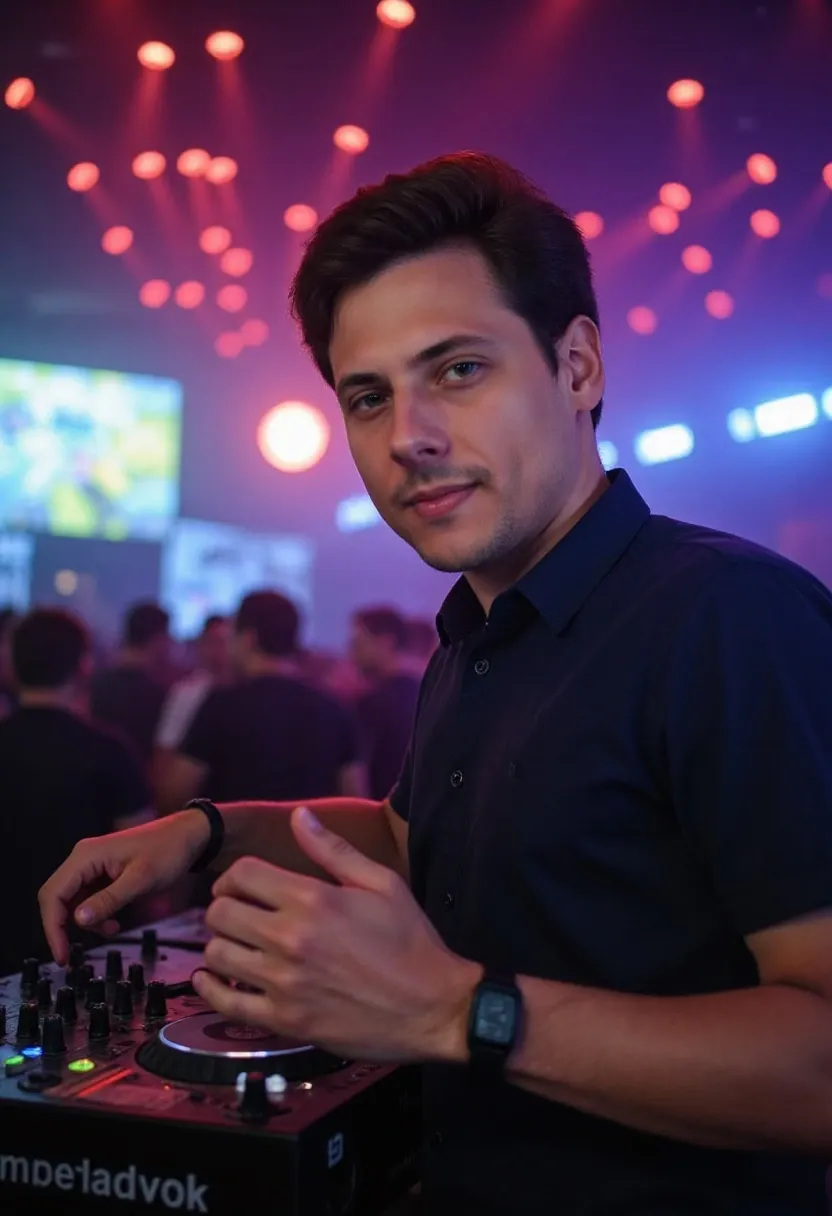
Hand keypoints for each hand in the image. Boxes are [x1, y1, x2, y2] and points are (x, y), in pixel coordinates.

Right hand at [39, 810, 210, 963]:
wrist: (189, 836)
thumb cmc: (168, 852)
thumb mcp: (140, 880)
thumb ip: (109, 900)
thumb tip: (78, 920)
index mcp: (86, 856)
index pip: (53, 894)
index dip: (52, 927)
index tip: (61, 955)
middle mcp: (83, 859)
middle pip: (58, 898)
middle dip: (64, 927)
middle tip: (73, 955)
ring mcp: (92, 866)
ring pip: (73, 902)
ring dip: (88, 922)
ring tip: (113, 929)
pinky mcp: (102, 874)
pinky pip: (88, 899)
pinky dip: (97, 915)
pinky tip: (115, 922)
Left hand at [194, 807, 480, 1062]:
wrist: (433, 1007)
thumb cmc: (411, 941)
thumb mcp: (381, 883)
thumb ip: (333, 849)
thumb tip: (298, 816)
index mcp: (313, 900)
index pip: (242, 874)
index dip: (234, 877)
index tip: (241, 886)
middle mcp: (291, 939)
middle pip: (220, 912)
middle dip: (225, 907)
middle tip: (240, 914)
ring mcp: (284, 982)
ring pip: (217, 954)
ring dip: (222, 945)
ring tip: (240, 945)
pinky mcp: (284, 1020)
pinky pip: (226, 1002)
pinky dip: (211, 989)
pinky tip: (216, 980)